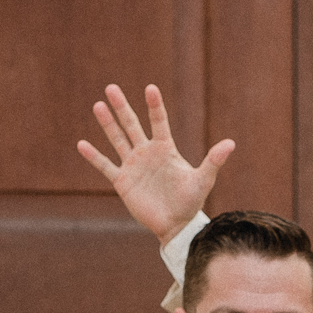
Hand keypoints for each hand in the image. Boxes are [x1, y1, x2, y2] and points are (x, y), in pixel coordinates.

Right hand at [76, 83, 232, 243]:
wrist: (176, 225)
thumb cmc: (191, 202)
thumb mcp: (203, 180)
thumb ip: (214, 161)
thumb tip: (231, 143)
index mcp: (165, 149)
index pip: (159, 122)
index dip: (154, 106)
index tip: (150, 88)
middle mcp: (147, 153)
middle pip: (132, 125)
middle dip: (122, 107)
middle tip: (111, 88)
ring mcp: (133, 166)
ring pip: (117, 140)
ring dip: (107, 124)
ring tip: (97, 105)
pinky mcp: (123, 182)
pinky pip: (106, 166)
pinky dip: (94, 157)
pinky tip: (81, 144)